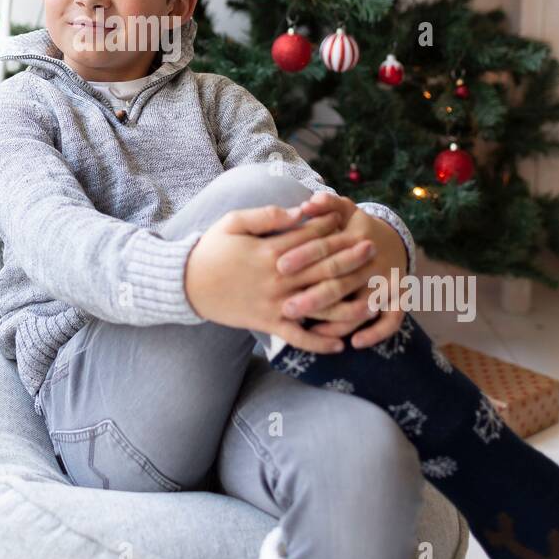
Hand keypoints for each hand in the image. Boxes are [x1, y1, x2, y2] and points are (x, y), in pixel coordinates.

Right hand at [184, 202, 377, 354]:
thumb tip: (298, 211)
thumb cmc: (211, 250)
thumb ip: (266, 215)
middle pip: (324, 268)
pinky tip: (340, 346)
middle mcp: (278, 278)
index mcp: (271, 251)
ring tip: (372, 300)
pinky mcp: (268, 323)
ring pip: (320, 306)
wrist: (186, 284)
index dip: (332, 228)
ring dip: (348, 303)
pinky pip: (298, 338)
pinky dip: (319, 344)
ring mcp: (276, 303)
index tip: (349, 220)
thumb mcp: (233, 222)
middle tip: (372, 248)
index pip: (311, 238)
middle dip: (351, 258)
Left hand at [274, 192, 407, 348]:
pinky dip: (375, 333)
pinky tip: (354, 343)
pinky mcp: (400, 298)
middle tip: (288, 308)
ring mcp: (387, 282)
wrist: (395, 240)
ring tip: (312, 331)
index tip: (280, 266)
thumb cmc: (357, 227)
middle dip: (314, 297)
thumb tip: (307, 203)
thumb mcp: (345, 209)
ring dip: (338, 321)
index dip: (303, 255)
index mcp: (355, 237)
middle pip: (341, 282)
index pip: (327, 247)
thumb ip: (326, 204)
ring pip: (363, 306)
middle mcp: (372, 261)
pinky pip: (391, 321)